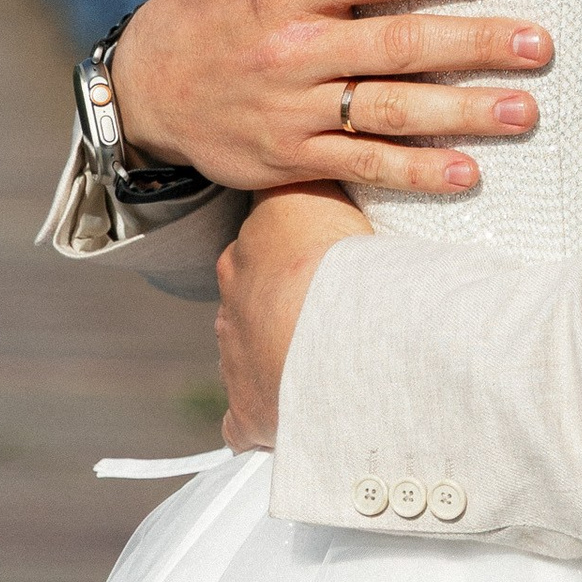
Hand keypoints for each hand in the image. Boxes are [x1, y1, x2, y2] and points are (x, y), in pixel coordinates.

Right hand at [110, 0, 552, 199]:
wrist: (146, 95)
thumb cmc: (203, 8)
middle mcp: (294, 50)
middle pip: (396, 46)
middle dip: (472, 44)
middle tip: (539, 43)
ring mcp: (294, 110)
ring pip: (391, 112)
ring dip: (462, 114)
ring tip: (524, 111)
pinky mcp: (293, 161)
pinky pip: (364, 167)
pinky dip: (416, 172)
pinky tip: (468, 174)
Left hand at [216, 188, 372, 450]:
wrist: (337, 331)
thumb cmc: (344, 258)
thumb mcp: (333, 195)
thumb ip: (329, 183)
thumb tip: (347, 157)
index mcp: (251, 248)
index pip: (261, 242)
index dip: (291, 250)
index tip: (319, 260)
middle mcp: (233, 297)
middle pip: (250, 297)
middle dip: (280, 306)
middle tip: (330, 312)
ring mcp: (235, 355)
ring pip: (249, 353)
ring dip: (279, 358)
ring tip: (327, 365)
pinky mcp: (246, 409)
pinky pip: (243, 421)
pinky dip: (260, 422)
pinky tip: (287, 423)